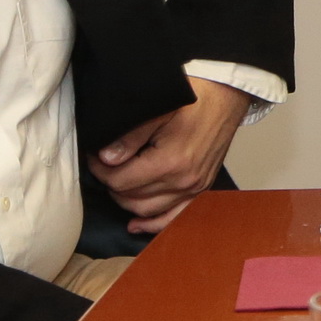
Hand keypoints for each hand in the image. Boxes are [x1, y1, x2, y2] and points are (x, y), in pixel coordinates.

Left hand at [93, 78, 252, 233]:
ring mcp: (194, 188)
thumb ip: (130, 136)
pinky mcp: (201, 189)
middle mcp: (184, 181)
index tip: (94, 156)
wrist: (226, 96)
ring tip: (118, 182)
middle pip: (131, 198)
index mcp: (171, 162)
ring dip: (127, 200)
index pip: (120, 181)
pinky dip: (153, 224)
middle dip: (111, 184)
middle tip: (103, 165)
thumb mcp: (158, 110)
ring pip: (147, 210)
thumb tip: (106, 158)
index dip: (100, 170)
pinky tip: (136, 224)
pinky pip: (174, 218)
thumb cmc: (195, 98)